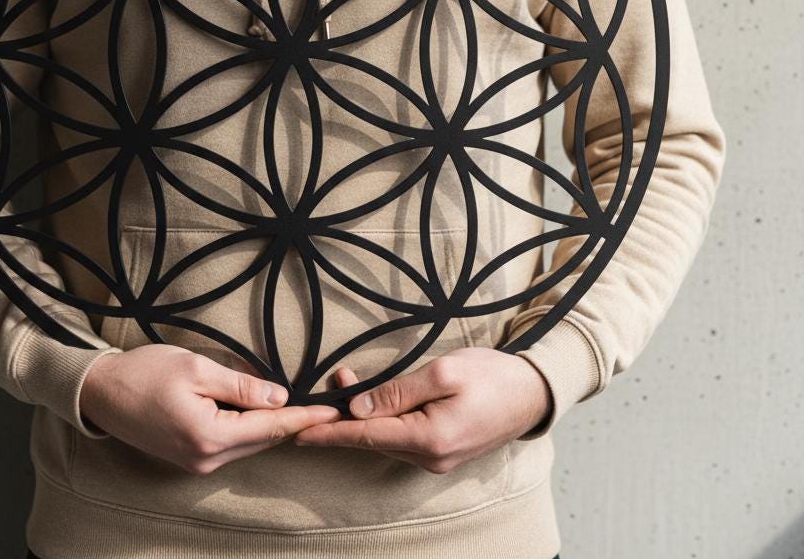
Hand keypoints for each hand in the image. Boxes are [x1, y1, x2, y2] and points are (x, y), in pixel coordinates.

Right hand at [79, 344, 341, 474]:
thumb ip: (241, 387)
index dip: (304, 417)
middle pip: (263, 439)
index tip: (333, 411)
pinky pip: (232, 444)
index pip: (270, 427)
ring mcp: (197, 462)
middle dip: (295, 423)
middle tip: (326, 407)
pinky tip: (264, 414)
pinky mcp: (189, 458)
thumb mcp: (197, 368)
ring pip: (249, 443)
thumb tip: (279, 398)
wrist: (102, 392)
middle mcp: (206, 459)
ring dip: (274, 426)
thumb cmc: (145, 373)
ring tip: (304, 409)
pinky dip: (251, 429)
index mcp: (210, 436)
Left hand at [292, 346, 551, 473]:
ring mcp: (436, 458)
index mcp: (429, 439)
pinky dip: (382, 419)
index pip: (365, 435)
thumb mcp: (443, 373)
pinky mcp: (441, 450)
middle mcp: (429, 457)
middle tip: (323, 386)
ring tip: (343, 383)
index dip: (329, 432)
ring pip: (385, 436)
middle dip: (342, 416)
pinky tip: (373, 401)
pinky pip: (401, 436)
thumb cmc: (491, 377)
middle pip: (372, 436)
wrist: (532, 393)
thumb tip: (358, 407)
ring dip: (362, 415)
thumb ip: (398, 392)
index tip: (297, 432)